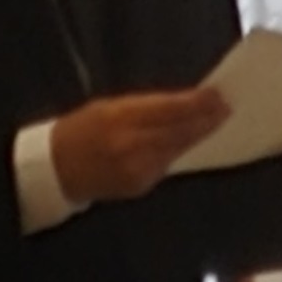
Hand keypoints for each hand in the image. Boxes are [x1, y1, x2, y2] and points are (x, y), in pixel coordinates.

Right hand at [50, 85, 229, 202]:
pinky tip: (191, 141)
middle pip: (179, 132)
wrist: (53, 169)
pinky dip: (179, 151)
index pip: (169, 110)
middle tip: (228, 108)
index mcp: (119, 118)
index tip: (219, 95)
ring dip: (198, 136)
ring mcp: (135, 169)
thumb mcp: (108, 107)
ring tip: (217, 121)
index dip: (197, 104)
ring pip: (177, 150)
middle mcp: (130, 146)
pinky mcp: (139, 186)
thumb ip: (145, 107)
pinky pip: (166, 165)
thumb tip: (183, 104)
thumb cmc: (79, 131)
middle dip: (206, 120)